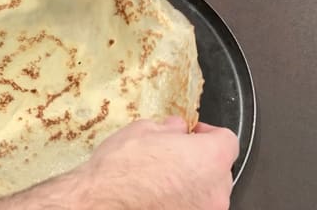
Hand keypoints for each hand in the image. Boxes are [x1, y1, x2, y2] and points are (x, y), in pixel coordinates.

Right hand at [0, 117, 238, 209]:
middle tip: (173, 154)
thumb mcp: (143, 130)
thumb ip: (169, 127)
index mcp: (209, 158)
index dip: (209, 133)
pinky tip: (157, 196)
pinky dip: (182, 201)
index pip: (228, 140)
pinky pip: (193, 207)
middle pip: (219, 168)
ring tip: (162, 178)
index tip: (192, 132)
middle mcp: (215, 190)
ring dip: (192, 183)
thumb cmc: (122, 164)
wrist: (101, 202)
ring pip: (207, 192)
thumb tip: (177, 128)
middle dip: (200, 159)